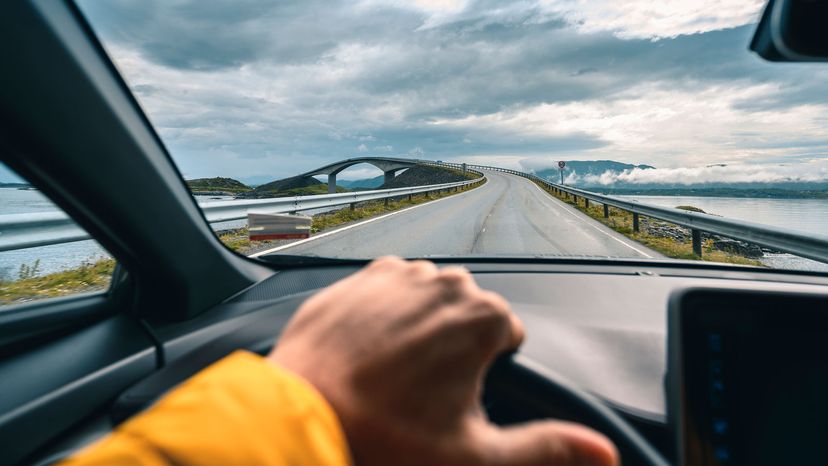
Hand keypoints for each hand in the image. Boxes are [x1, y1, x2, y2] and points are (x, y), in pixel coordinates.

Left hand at [268, 256, 617, 465]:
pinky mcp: (358, 277)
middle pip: (468, 312)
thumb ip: (547, 448)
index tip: (460, 393)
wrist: (302, 414)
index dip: (488, 367)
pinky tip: (370, 347)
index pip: (507, 333)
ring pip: (428, 296)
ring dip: (422, 324)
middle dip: (456, 343)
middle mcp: (444, 284)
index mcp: (483, 317)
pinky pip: (388, 288)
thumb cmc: (385, 438)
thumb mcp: (476, 456)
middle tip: (424, 388)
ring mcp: (397, 275)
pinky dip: (386, 311)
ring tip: (395, 370)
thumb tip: (603, 452)